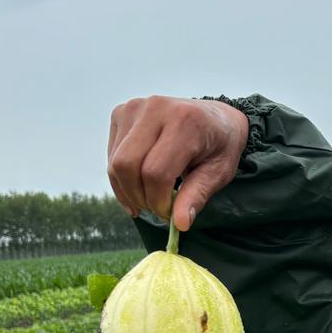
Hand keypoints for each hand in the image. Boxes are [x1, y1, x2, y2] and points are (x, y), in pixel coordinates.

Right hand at [107, 96, 249, 231]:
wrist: (215, 118)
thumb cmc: (219, 147)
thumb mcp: (218, 173)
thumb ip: (196, 196)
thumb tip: (179, 224)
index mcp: (184, 121)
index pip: (155, 171)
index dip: (158, 201)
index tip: (169, 214)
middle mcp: (155, 108)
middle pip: (128, 165)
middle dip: (139, 197)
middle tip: (157, 209)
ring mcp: (134, 108)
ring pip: (116, 163)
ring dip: (128, 191)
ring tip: (148, 200)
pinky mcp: (121, 113)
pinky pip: (112, 156)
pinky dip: (121, 179)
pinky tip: (138, 188)